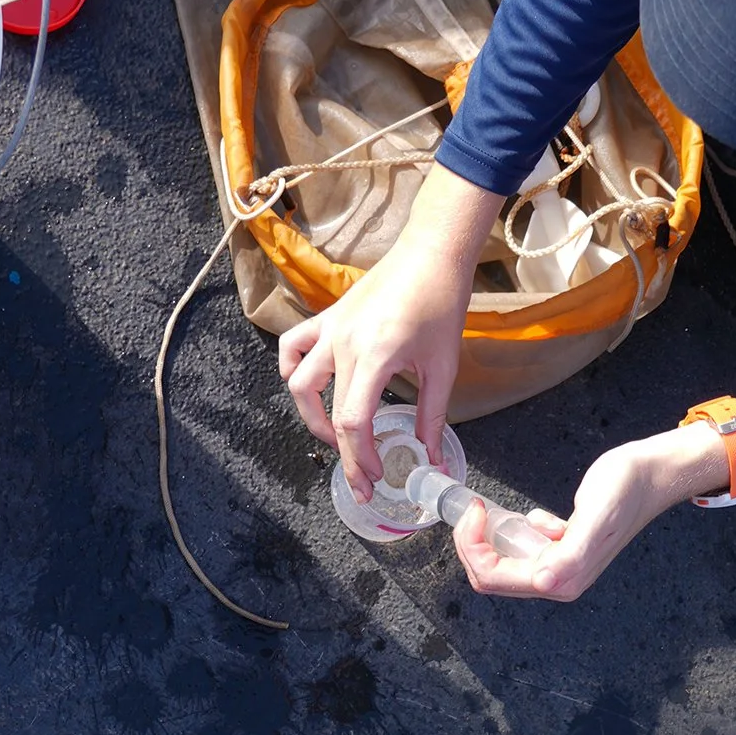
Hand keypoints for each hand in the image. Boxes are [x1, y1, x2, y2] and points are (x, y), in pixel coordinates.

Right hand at [280, 169, 499, 503]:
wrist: (430, 253)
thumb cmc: (442, 304)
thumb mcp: (443, 366)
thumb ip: (433, 416)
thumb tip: (431, 459)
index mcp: (375, 357)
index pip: (353, 421)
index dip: (360, 459)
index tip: (373, 480)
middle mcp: (344, 344)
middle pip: (329, 413)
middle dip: (344, 453)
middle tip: (362, 476)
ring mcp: (331, 330)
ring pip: (298, 382)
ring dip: (311, 415)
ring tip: (334, 435)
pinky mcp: (328, 319)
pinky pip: (292, 347)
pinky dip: (292, 368)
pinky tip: (308, 385)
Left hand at [455, 397, 735, 604]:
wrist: (650, 475)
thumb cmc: (626, 489)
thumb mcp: (598, 514)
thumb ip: (572, 552)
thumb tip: (544, 582)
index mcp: (562, 578)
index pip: (493, 578)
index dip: (473, 546)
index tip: (477, 509)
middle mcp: (559, 582)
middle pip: (492, 578)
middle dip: (474, 545)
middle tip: (477, 508)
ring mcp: (559, 570)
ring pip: (502, 567)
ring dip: (491, 540)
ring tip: (498, 513)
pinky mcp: (561, 555)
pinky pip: (520, 554)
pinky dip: (513, 534)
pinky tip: (539, 519)